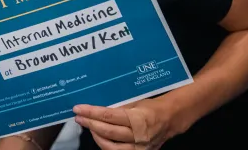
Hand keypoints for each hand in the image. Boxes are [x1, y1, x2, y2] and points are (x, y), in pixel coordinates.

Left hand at [73, 99, 190, 149]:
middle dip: (90, 124)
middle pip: (108, 132)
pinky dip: (106, 146)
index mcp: (138, 118)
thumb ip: (118, 107)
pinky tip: (99, 137)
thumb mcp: (136, 102)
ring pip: (111, 147)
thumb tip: (97, 108)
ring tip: (88, 127)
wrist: (169, 120)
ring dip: (96, 136)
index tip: (78, 108)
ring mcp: (139, 148)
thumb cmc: (150, 107)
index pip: (109, 115)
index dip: (92, 112)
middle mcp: (138, 135)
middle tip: (79, 117)